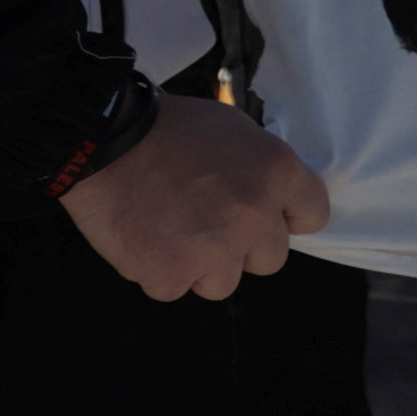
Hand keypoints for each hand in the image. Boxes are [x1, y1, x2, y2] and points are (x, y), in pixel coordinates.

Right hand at [57, 90, 333, 301]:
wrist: (102, 138)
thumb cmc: (167, 128)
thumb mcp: (233, 127)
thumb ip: (261, 167)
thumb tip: (272, 198)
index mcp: (277, 171)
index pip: (314, 215)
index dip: (287, 217)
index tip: (266, 216)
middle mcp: (254, 215)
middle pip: (270, 259)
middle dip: (242, 247)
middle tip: (205, 222)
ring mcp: (214, 249)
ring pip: (222, 282)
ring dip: (199, 264)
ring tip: (169, 228)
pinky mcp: (171, 273)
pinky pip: (173, 287)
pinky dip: (156, 270)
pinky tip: (142, 237)